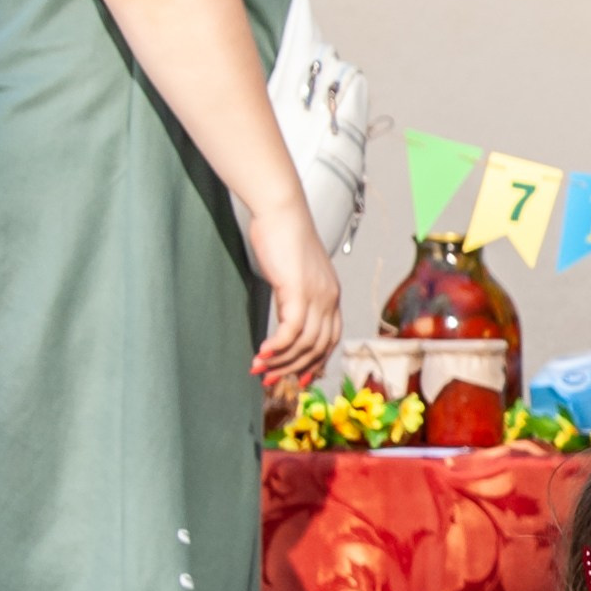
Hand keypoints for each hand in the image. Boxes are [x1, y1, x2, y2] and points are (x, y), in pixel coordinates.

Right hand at [245, 195, 341, 385]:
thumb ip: (295, 295)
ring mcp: (317, 296)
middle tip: (268, 379)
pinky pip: (291, 331)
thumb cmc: (283, 236)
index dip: (314, 362)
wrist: (281, 210)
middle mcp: (330, 298)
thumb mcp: (294, 273)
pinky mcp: (299, 291)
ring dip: (280, 361)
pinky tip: (261, 353)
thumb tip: (286, 316)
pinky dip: (277, 347)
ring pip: (304, 344)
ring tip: (258, 368)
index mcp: (332, 295)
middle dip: (292, 369)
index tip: (296, 377)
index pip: (330, 340)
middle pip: (318, 348)